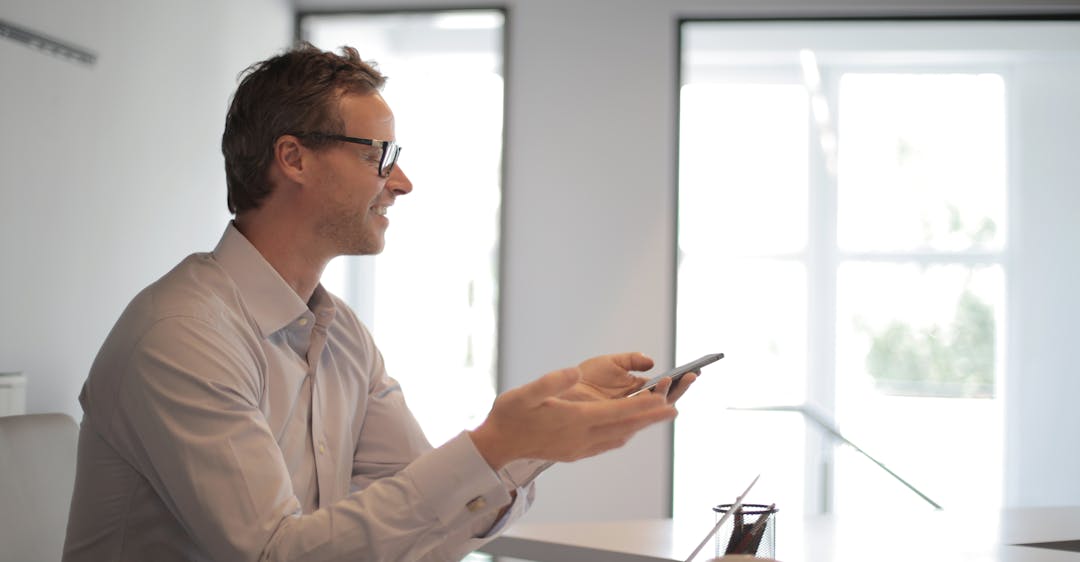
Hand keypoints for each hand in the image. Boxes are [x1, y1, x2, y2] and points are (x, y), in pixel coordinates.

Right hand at [469, 366, 676, 469]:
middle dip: (650, 417)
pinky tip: (628, 430)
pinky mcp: (575, 453)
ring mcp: (579, 447)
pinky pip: (607, 444)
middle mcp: (581, 437)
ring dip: (639, 426)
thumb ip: (550, 382)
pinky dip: (623, 434)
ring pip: (618, 437)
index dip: (642, 406)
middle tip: (675, 408)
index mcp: (573, 420)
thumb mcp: (524, 393)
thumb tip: (573, 371)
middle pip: (624, 427)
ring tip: (657, 416)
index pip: (616, 413)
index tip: (664, 399)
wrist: (498, 445)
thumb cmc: (510, 415)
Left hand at [564, 352, 697, 404]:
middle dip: (680, 388)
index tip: (693, 370)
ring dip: (667, 395)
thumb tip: (653, 362)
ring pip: (657, 409)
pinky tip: (659, 397)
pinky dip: (652, 408)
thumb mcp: (612, 362)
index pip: (664, 387)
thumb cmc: (586, 378)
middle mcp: (637, 404)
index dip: (679, 380)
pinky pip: (642, 417)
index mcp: (638, 390)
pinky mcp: (621, 422)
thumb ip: (633, 360)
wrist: (564, 391)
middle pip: (666, 400)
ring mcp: (630, 414)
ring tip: (673, 382)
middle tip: (692, 376)